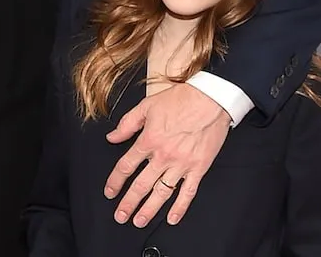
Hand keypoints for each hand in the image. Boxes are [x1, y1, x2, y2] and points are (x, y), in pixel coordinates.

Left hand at [105, 83, 231, 226]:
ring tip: (139, 221)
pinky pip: (188, 193)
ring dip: (149, 210)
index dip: (115, 181)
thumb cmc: (181, 99)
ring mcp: (182, 164)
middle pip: (141, 185)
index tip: (110, 191)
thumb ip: (127, 124)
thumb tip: (112, 137)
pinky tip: (172, 218)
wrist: (211, 99)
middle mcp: (163, 156)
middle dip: (128, 203)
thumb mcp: (147, 105)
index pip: (126, 166)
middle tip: (120, 215)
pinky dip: (180, 208)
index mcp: (149, 140)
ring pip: (162, 193)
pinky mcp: (198, 168)